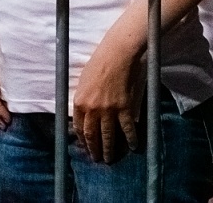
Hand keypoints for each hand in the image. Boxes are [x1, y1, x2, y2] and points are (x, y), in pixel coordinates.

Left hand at [72, 26, 143, 163]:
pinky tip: (132, 146)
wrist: (117, 53)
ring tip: (110, 159)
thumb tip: (85, 113)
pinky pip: (127, 128)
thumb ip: (84, 99)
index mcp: (80, 102)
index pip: (79, 128)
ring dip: (109, 149)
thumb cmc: (99, 62)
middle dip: (95, 149)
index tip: (86, 147)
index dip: (83, 140)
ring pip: (108, 136)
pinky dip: (131, 139)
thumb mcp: (84, 81)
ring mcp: (109, 110)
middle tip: (98, 159)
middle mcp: (92, 109)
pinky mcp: (124, 108)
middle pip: (92, 135)